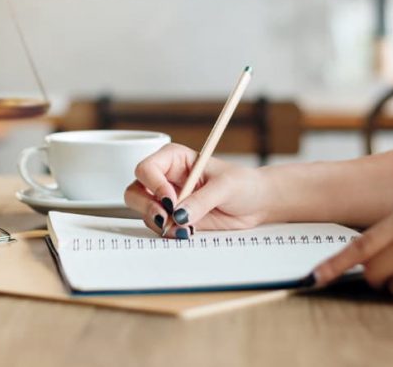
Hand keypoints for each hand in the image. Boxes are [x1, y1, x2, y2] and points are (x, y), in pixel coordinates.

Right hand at [124, 143, 272, 237]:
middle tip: (166, 218)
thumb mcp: (226, 186)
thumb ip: (201, 200)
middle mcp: (166, 178)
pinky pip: (158, 226)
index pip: (148, 168)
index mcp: (174, 159)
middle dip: (146, 206)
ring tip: (183, 228)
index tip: (172, 199)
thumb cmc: (243, 184)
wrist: (256, 204)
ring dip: (158, 222)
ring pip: (143, 211)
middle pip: (136, 190)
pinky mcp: (174, 218)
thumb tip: (179, 215)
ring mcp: (167, 200)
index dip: (154, 184)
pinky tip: (187, 232)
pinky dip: (168, 232)